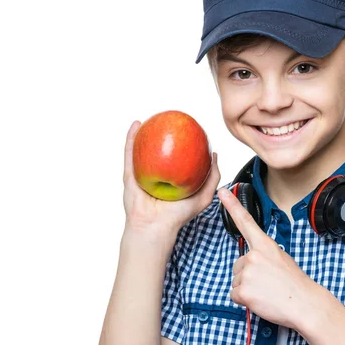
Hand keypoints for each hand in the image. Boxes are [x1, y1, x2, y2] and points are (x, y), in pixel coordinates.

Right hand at [122, 120, 220, 244]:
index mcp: (173, 179)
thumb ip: (212, 177)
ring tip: (152, 117)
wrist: (155, 227)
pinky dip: (131, 138)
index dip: (184, 142)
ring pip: (142, 149)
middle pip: (160, 150)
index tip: (190, 128)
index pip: (179, 156)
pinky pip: (130, 153)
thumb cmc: (178, 215)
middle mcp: (158, 174)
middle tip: (171, 119)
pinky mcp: (130, 175)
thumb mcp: (203, 195)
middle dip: (164, 134)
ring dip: (145, 132)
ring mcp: (142, 174)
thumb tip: (215, 155)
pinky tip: (137, 125)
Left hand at [218, 187, 319, 328]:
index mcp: (265, 245)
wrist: (304, 304)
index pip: (245, 221)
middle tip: (268, 282)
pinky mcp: (243, 291)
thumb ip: (263, 255)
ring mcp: (247, 273)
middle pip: (237, 264)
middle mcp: (253, 256)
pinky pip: (234, 295)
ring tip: (266, 291)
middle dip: (248, 275)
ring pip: (236, 280)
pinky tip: (260, 300)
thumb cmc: (295, 284)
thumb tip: (250, 261)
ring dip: (247, 288)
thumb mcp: (281, 258)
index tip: (222, 191)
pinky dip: (245, 300)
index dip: (232, 205)